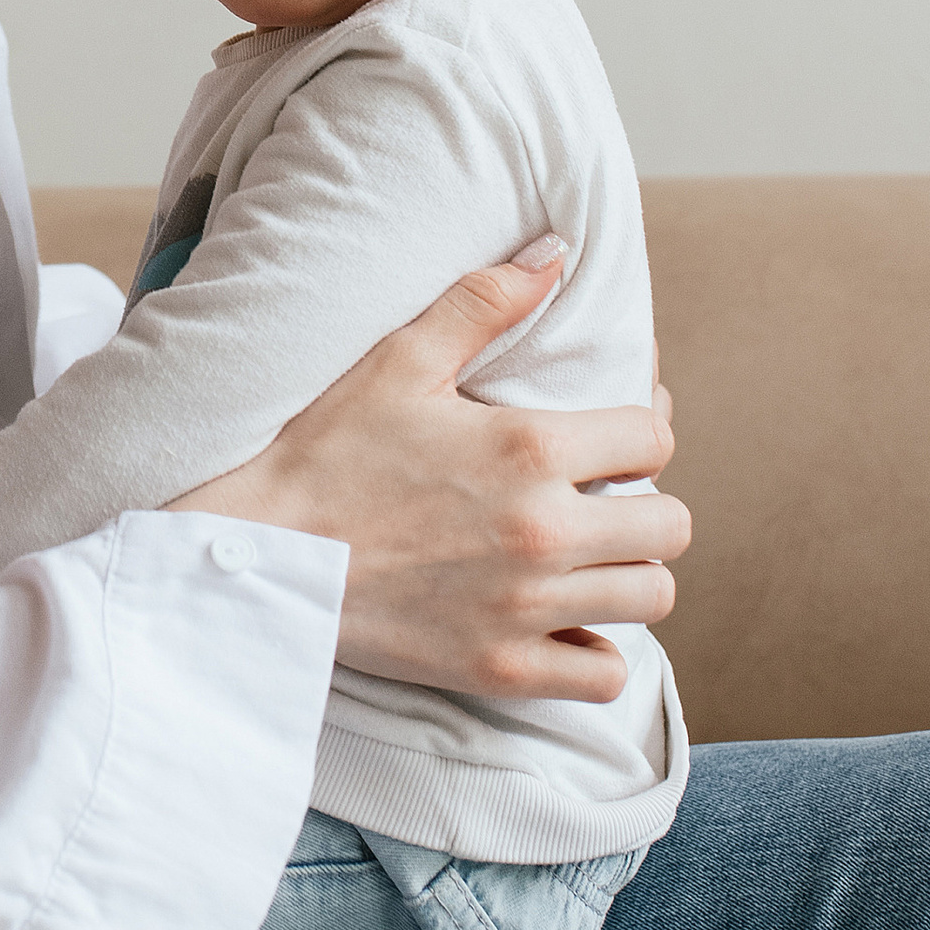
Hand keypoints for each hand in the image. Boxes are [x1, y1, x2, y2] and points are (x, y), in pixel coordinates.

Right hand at [168, 246, 687, 704]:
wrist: (259, 554)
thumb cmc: (323, 452)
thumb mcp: (399, 360)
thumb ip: (485, 302)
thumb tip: (557, 253)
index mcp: (529, 448)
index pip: (654, 437)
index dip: (643, 430)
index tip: (614, 440)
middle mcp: (543, 529)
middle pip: (670, 526)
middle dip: (646, 507)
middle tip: (604, 503)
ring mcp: (525, 606)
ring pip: (651, 599)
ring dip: (630, 576)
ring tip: (590, 561)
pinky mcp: (500, 666)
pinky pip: (604, 676)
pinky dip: (596, 653)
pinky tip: (564, 623)